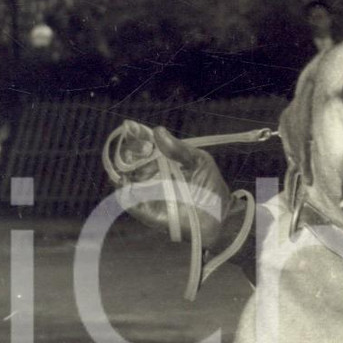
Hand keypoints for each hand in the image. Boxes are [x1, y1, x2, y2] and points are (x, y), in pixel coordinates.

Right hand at [105, 120, 232, 249]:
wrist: (220, 214)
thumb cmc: (211, 186)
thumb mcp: (199, 161)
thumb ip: (179, 149)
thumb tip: (158, 131)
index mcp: (162, 162)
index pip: (142, 146)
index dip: (135, 136)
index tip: (132, 127)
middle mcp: (151, 176)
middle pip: (128, 159)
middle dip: (130, 149)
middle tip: (143, 146)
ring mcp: (146, 193)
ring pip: (123, 177)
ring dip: (125, 165)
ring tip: (139, 160)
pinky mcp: (146, 211)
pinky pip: (126, 199)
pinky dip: (122, 187)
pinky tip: (127, 178)